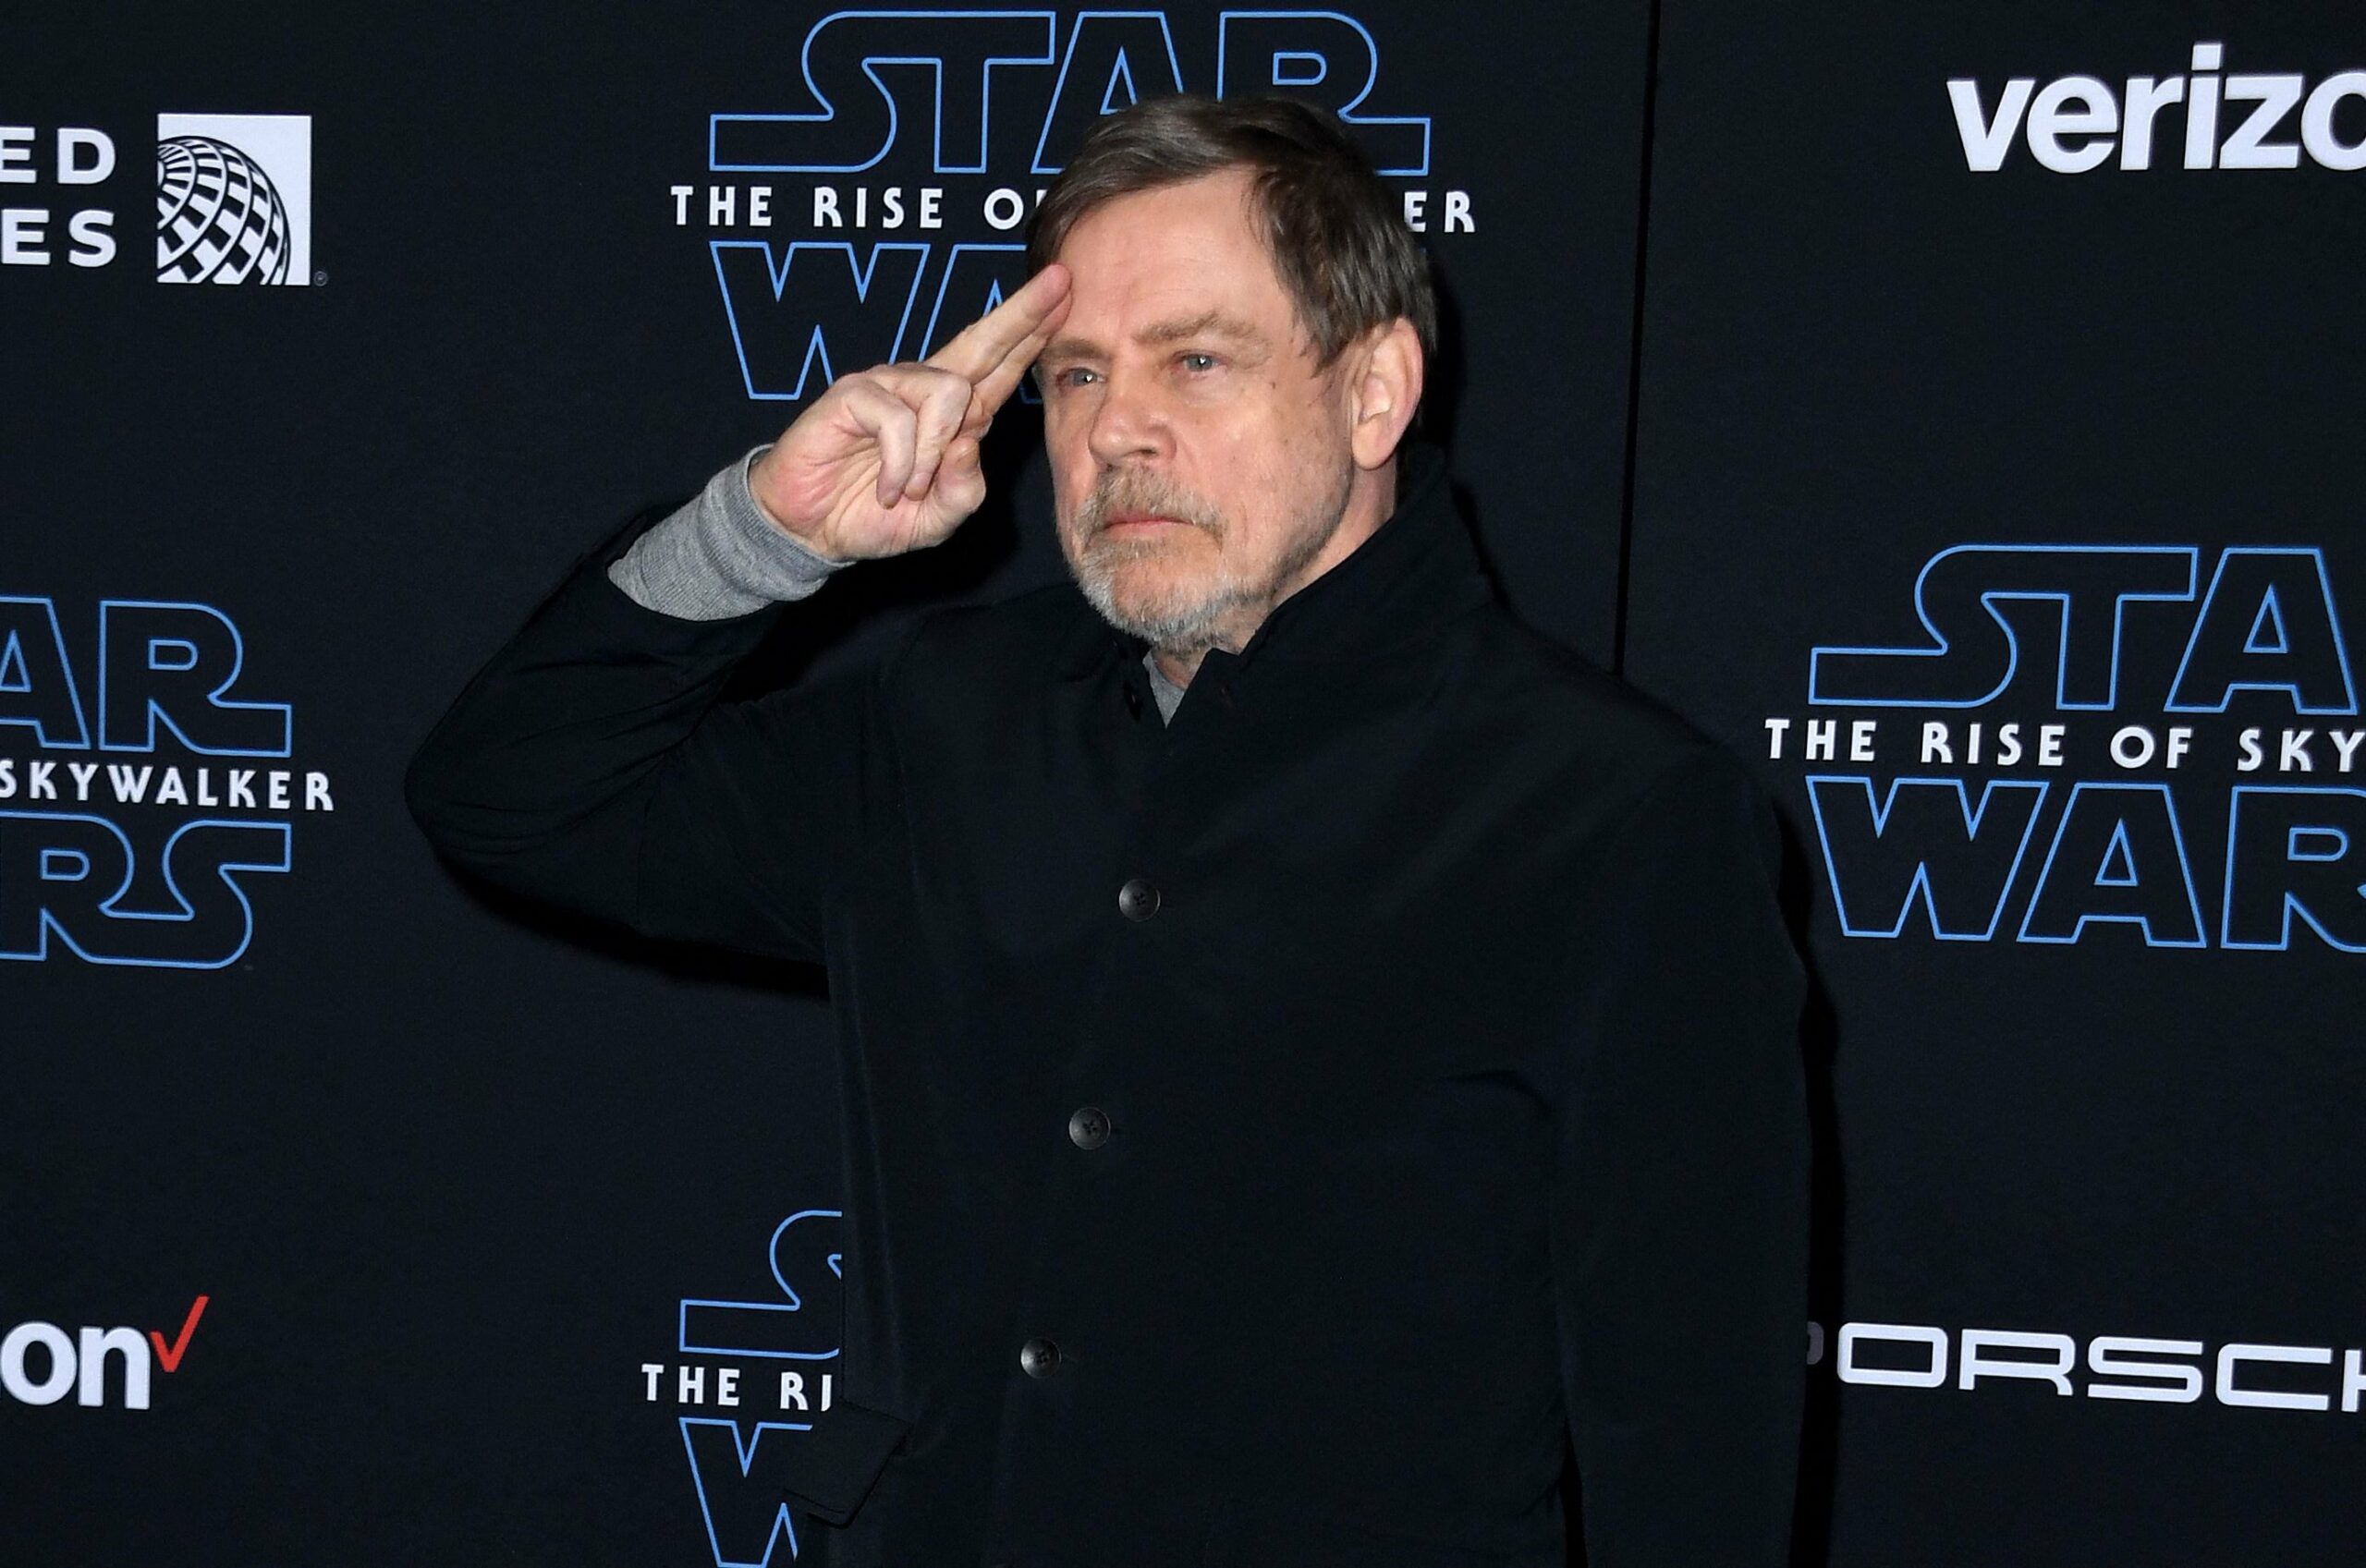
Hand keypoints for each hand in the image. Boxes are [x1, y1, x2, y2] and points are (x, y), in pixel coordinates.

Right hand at [746, 263, 1072, 560]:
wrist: (810, 529)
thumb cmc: (873, 515)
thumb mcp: (937, 518)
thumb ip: (963, 489)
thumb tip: (969, 443)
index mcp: (953, 415)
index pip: (1000, 367)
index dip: (1032, 333)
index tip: (1064, 296)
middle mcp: (925, 389)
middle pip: (982, 342)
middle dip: (1022, 314)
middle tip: (1058, 281)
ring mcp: (889, 386)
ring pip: (948, 392)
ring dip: (934, 453)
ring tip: (910, 489)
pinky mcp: (854, 394)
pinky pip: (899, 418)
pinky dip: (901, 464)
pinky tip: (887, 489)